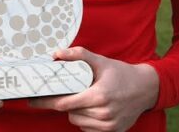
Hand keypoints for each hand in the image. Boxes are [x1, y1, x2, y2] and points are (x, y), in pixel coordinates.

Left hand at [28, 47, 159, 131]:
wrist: (146, 89)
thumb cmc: (122, 74)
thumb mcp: (101, 61)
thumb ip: (79, 55)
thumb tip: (57, 53)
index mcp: (99, 96)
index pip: (65, 103)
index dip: (46, 101)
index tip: (32, 100)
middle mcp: (104, 113)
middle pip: (69, 112)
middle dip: (65, 102)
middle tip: (67, 91)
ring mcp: (108, 125)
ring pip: (77, 121)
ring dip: (76, 111)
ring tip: (86, 98)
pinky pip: (87, 128)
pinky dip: (85, 119)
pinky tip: (93, 108)